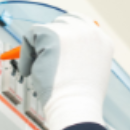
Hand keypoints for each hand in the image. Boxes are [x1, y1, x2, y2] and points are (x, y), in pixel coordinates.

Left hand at [18, 14, 113, 129]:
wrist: (75, 107)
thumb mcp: (90, 73)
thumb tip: (60, 50)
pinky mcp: (52, 34)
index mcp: (102, 41)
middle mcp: (90, 32)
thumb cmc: (80, 99)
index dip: (64, 33)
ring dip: (38, 51)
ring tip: (38, 73)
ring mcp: (72, 32)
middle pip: (61, 22)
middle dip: (48, 39)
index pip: (81, 24)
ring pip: (45, 31)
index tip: (52, 46)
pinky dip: (26, 55)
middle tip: (40, 58)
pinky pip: (30, 37)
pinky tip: (31, 72)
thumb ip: (81, 57)